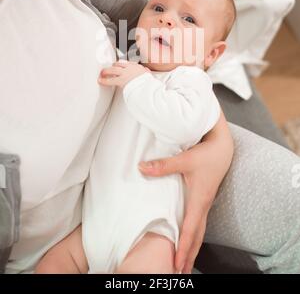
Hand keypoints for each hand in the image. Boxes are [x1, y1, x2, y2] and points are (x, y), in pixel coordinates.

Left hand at [98, 60, 150, 87]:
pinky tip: (100, 81)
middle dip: (113, 66)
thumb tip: (147, 71)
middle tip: (108, 69)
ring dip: (106, 71)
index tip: (118, 65)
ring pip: (113, 69)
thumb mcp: (148, 75)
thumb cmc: (149, 83)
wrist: (148, 86)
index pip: (127, 63)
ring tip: (102, 73)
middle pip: (118, 64)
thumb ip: (146, 72)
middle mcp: (130, 68)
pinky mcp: (121, 80)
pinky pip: (110, 80)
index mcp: (136, 67)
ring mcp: (125, 73)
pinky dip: (104, 81)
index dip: (121, 64)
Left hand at [138, 112, 232, 273]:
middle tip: (180, 273)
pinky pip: (199, 222)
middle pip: (197, 237)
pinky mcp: (203, 198)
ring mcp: (205, 203)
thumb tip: (142, 168)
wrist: (223, 147)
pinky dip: (194, 235)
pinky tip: (188, 238)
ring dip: (192, 247)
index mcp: (199, 201)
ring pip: (199, 230)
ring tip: (184, 263)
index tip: (176, 264)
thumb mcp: (185, 159)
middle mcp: (203, 205)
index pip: (190, 230)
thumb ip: (164, 165)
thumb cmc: (206, 154)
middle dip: (189, 255)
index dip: (183, 248)